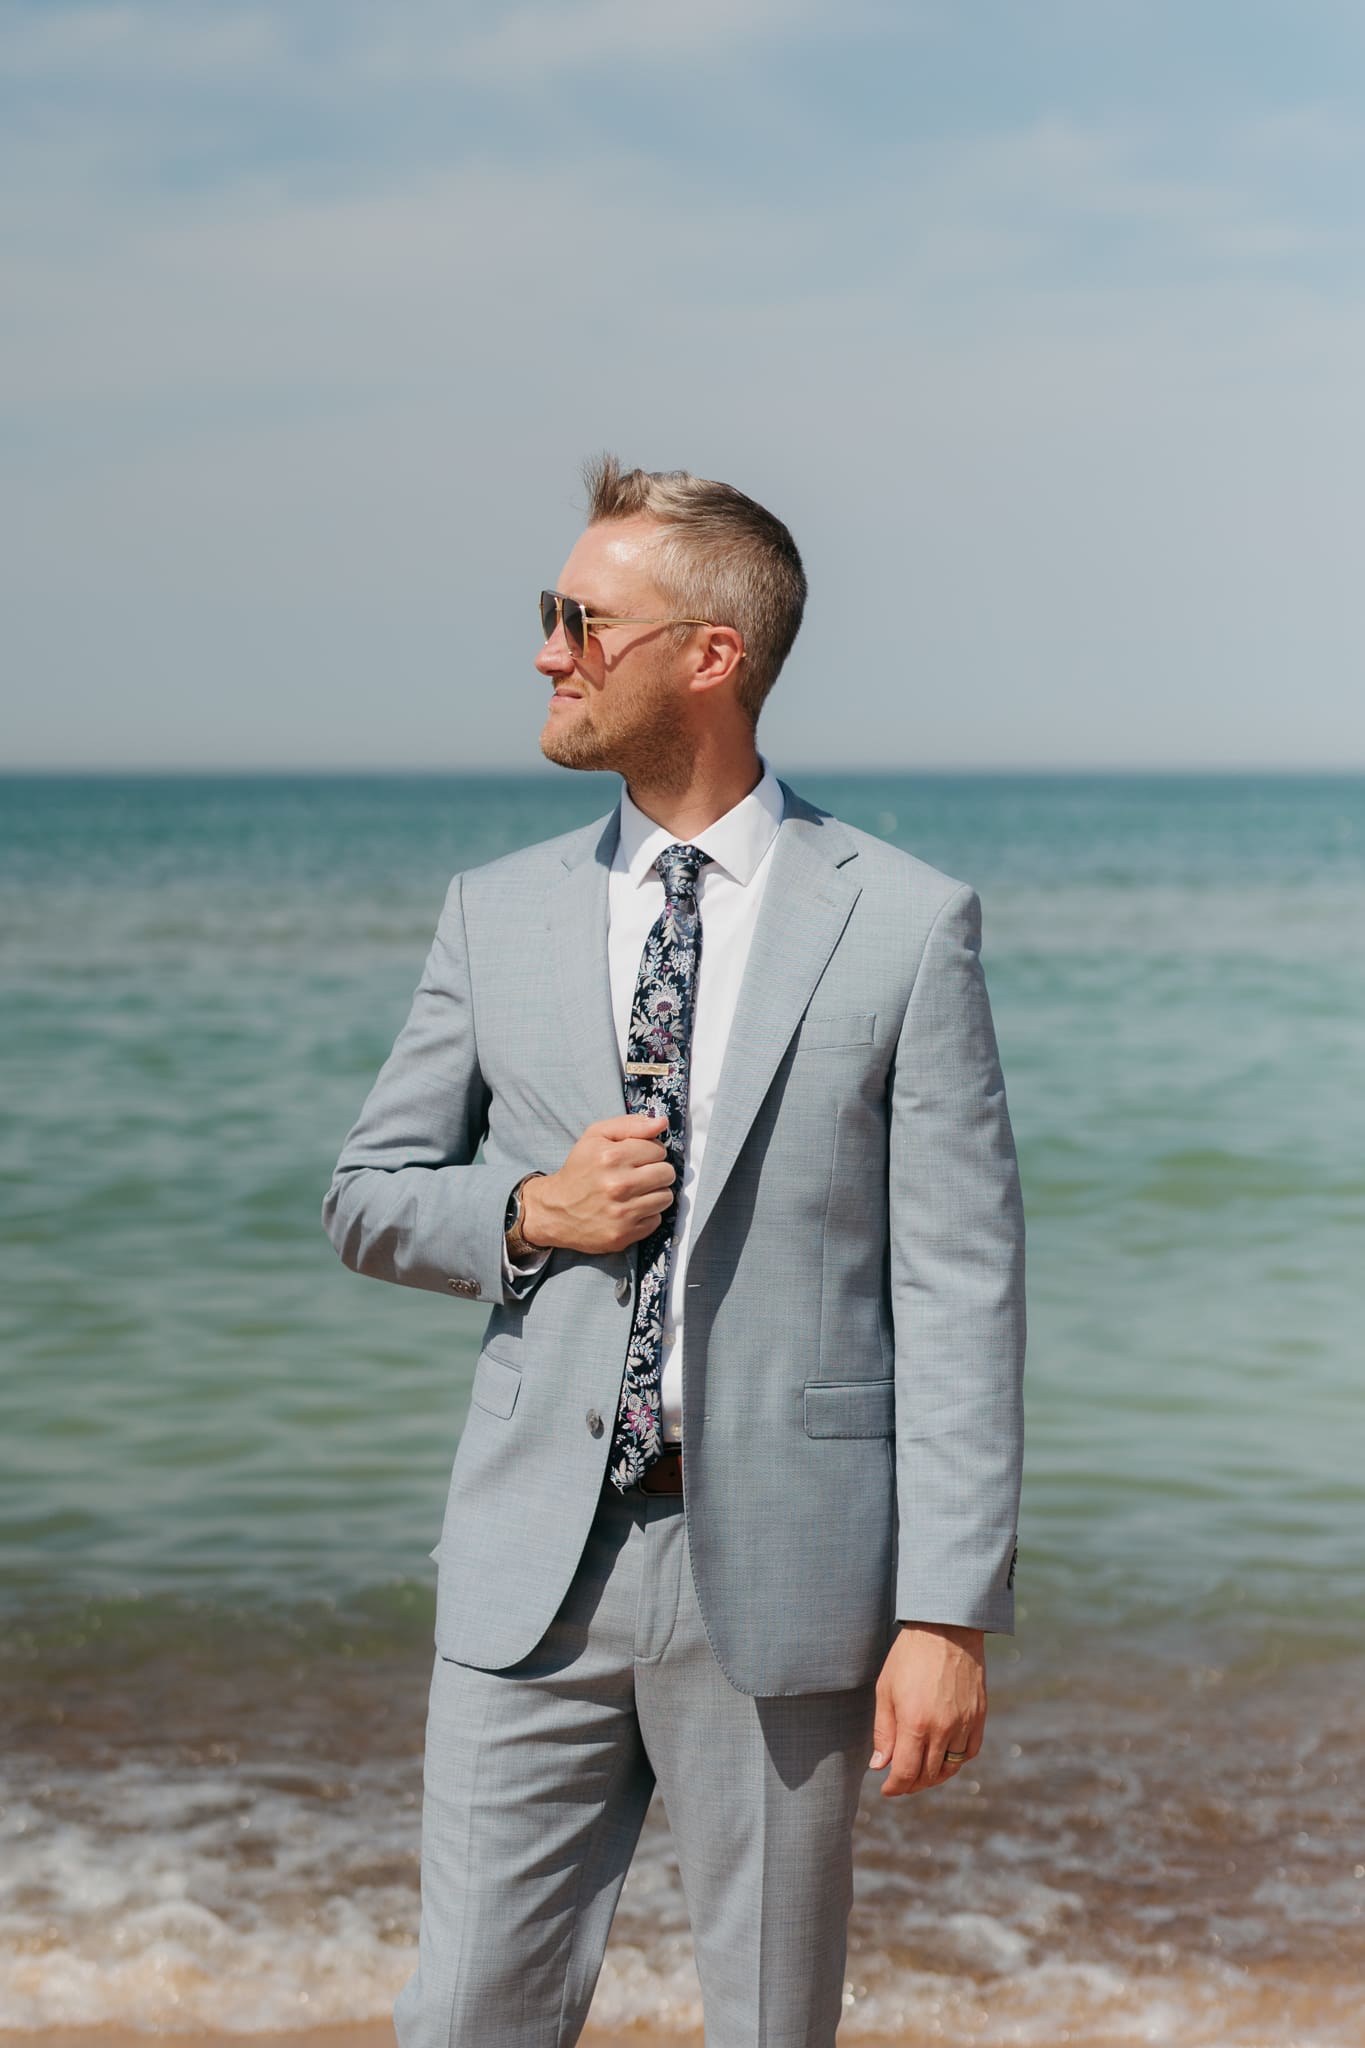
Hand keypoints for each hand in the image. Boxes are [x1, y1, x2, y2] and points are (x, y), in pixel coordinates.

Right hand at [520, 1114, 673, 1254]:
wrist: (555, 1210)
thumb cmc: (579, 1170)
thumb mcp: (596, 1136)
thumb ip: (630, 1125)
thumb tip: (662, 1122)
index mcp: (611, 1157)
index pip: (658, 1149)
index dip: (649, 1152)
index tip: (636, 1158)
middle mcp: (618, 1185)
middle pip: (667, 1173)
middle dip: (656, 1172)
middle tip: (638, 1175)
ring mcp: (622, 1213)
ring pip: (665, 1197)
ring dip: (654, 1194)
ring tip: (634, 1193)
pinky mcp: (624, 1234)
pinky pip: (656, 1220)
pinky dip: (646, 1214)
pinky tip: (629, 1209)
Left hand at [868, 1623, 985, 1796]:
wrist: (946, 1628)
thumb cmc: (909, 1656)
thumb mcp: (885, 1690)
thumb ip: (883, 1731)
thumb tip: (879, 1766)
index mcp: (915, 1723)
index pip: (905, 1773)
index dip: (894, 1787)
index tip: (886, 1789)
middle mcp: (942, 1729)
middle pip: (927, 1775)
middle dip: (911, 1784)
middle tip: (900, 1781)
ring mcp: (964, 1723)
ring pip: (950, 1768)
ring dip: (933, 1777)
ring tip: (920, 1773)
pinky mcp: (979, 1716)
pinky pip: (970, 1752)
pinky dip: (956, 1761)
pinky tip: (944, 1757)